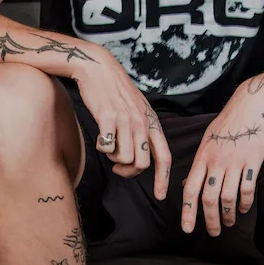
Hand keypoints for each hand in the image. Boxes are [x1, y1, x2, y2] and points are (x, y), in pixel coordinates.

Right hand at [73, 49, 171, 198]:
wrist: (98, 68)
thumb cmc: (116, 92)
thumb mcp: (138, 109)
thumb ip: (143, 131)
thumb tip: (141, 158)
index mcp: (151, 122)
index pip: (165, 156)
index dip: (164, 179)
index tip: (160, 196)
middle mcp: (141, 122)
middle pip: (142, 164)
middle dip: (129, 173)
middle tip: (119, 168)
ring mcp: (125, 120)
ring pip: (124, 159)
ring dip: (114, 158)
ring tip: (110, 146)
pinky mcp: (107, 118)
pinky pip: (107, 147)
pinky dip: (102, 148)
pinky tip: (101, 138)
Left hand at [182, 85, 263, 235]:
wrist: (251, 106)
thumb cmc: (228, 124)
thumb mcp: (207, 141)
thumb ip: (199, 164)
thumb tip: (188, 184)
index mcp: (202, 157)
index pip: (190, 189)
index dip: (187, 211)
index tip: (187, 228)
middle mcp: (216, 162)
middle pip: (209, 198)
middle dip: (209, 220)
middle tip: (213, 232)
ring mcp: (235, 162)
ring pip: (228, 197)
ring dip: (227, 215)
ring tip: (228, 223)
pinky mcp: (252, 162)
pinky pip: (247, 189)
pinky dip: (245, 203)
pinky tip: (243, 208)